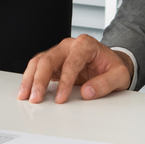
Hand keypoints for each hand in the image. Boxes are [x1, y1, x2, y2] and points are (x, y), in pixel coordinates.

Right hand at [18, 34, 132, 103]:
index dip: (65, 82)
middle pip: (49, 59)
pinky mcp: (53, 62)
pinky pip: (37, 68)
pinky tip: (27, 91)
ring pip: (39, 62)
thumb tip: (87, 92)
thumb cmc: (113, 67)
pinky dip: (30, 79)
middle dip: (40, 80)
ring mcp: (59, 53)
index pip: (71, 62)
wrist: (110, 64)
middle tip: (36, 98)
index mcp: (86, 44)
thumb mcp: (119, 76)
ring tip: (25, 96)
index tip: (61, 98)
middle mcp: (69, 45)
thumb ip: (106, 83)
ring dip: (30, 79)